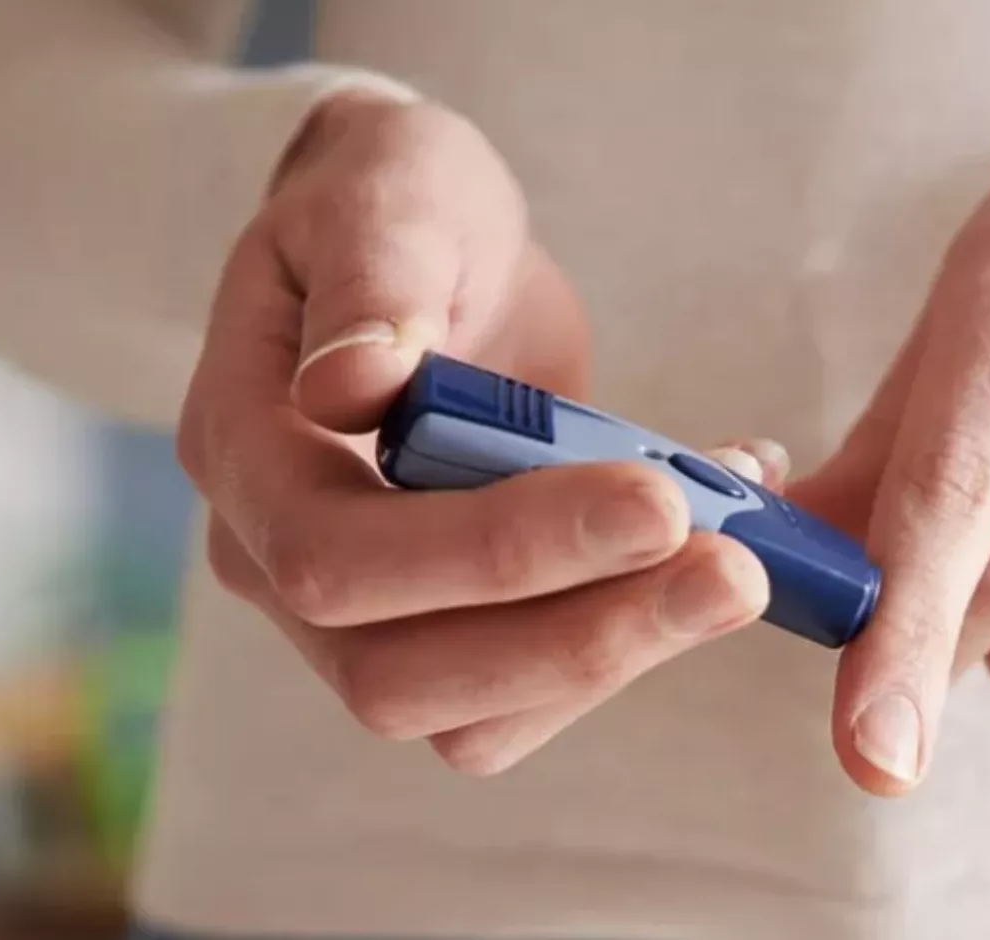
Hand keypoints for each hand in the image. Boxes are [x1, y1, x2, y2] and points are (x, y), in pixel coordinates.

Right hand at [177, 92, 783, 774]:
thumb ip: (372, 282)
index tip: (656, 503)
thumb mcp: (391, 196)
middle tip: (734, 572)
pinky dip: (639, 630)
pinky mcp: (456, 625)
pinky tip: (729, 537)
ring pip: (474, 715)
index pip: (338, 556)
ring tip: (746, 562)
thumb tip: (349, 385)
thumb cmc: (398, 203)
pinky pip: (537, 683)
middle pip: (397, 676)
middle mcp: (277, 562)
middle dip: (580, 636)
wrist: (424, 243)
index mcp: (243, 453)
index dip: (496, 550)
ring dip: (622, 652)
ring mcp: (363, 613)